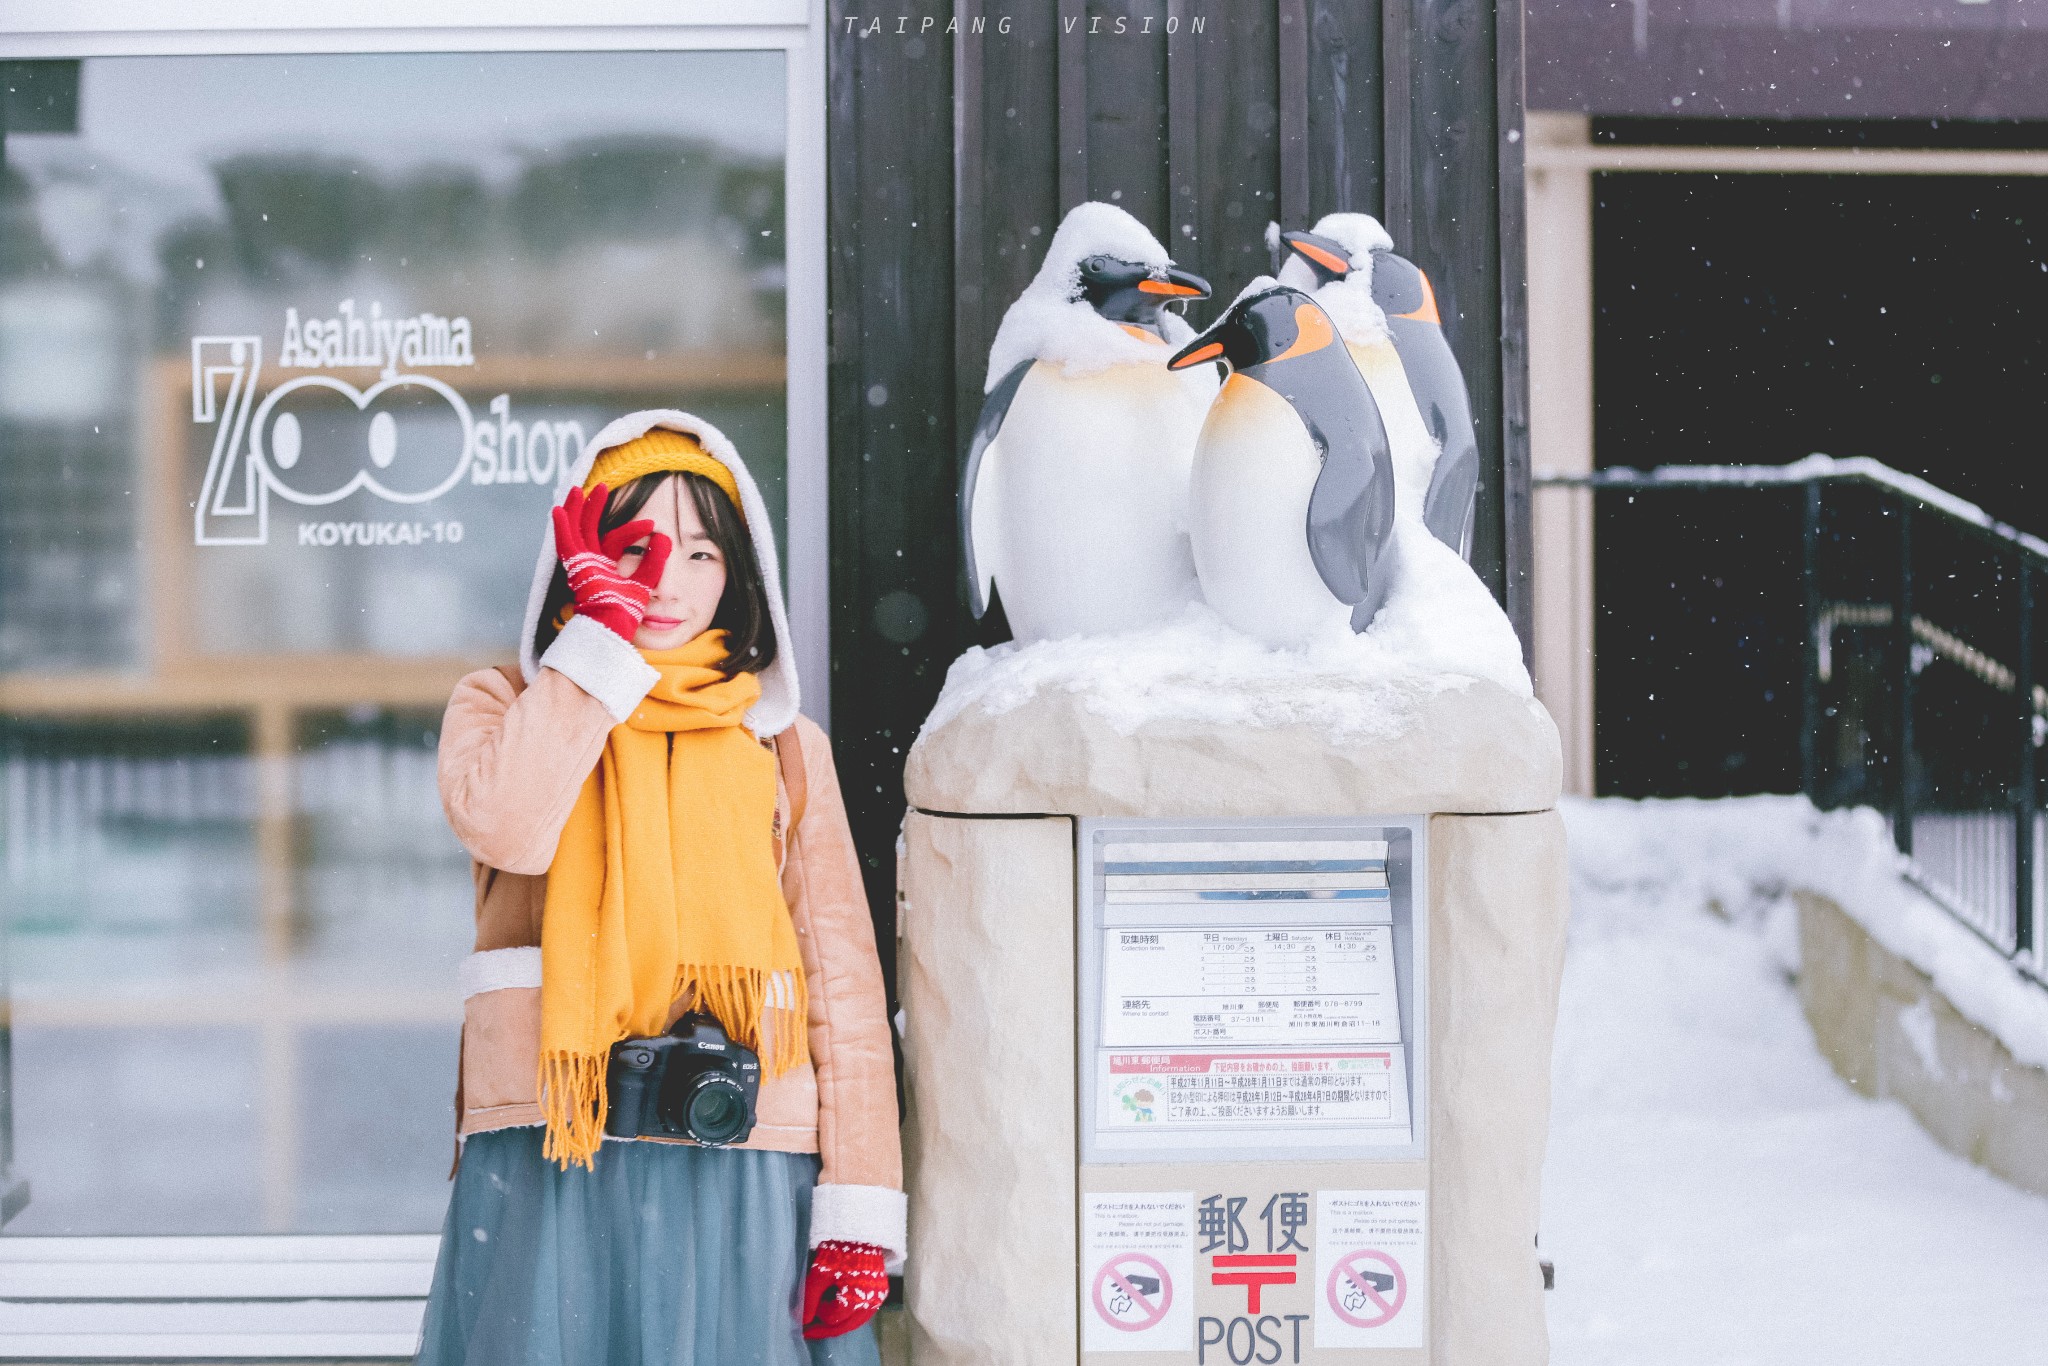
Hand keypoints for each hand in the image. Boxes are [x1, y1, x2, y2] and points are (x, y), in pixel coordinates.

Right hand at [552, 483, 672, 641]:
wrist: (614, 625)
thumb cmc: (627, 610)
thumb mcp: (645, 580)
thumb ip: (654, 560)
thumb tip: (666, 537)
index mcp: (607, 565)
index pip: (617, 539)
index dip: (633, 529)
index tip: (653, 525)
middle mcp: (592, 562)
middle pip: (590, 527)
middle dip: (594, 506)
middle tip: (602, 485)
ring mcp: (581, 564)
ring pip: (576, 530)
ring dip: (577, 510)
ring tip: (579, 488)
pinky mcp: (575, 568)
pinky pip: (565, 544)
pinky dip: (561, 528)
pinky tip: (559, 510)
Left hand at [800, 1240, 888, 1339]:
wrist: (857, 1232)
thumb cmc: (837, 1251)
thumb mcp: (819, 1274)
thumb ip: (809, 1299)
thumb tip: (800, 1320)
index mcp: (857, 1295)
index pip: (834, 1317)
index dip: (818, 1316)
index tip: (806, 1311)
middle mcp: (872, 1300)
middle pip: (847, 1325)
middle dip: (827, 1329)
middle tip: (810, 1331)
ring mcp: (879, 1296)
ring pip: (857, 1321)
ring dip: (840, 1324)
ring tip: (823, 1323)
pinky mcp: (880, 1291)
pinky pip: (864, 1312)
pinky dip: (851, 1315)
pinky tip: (839, 1312)